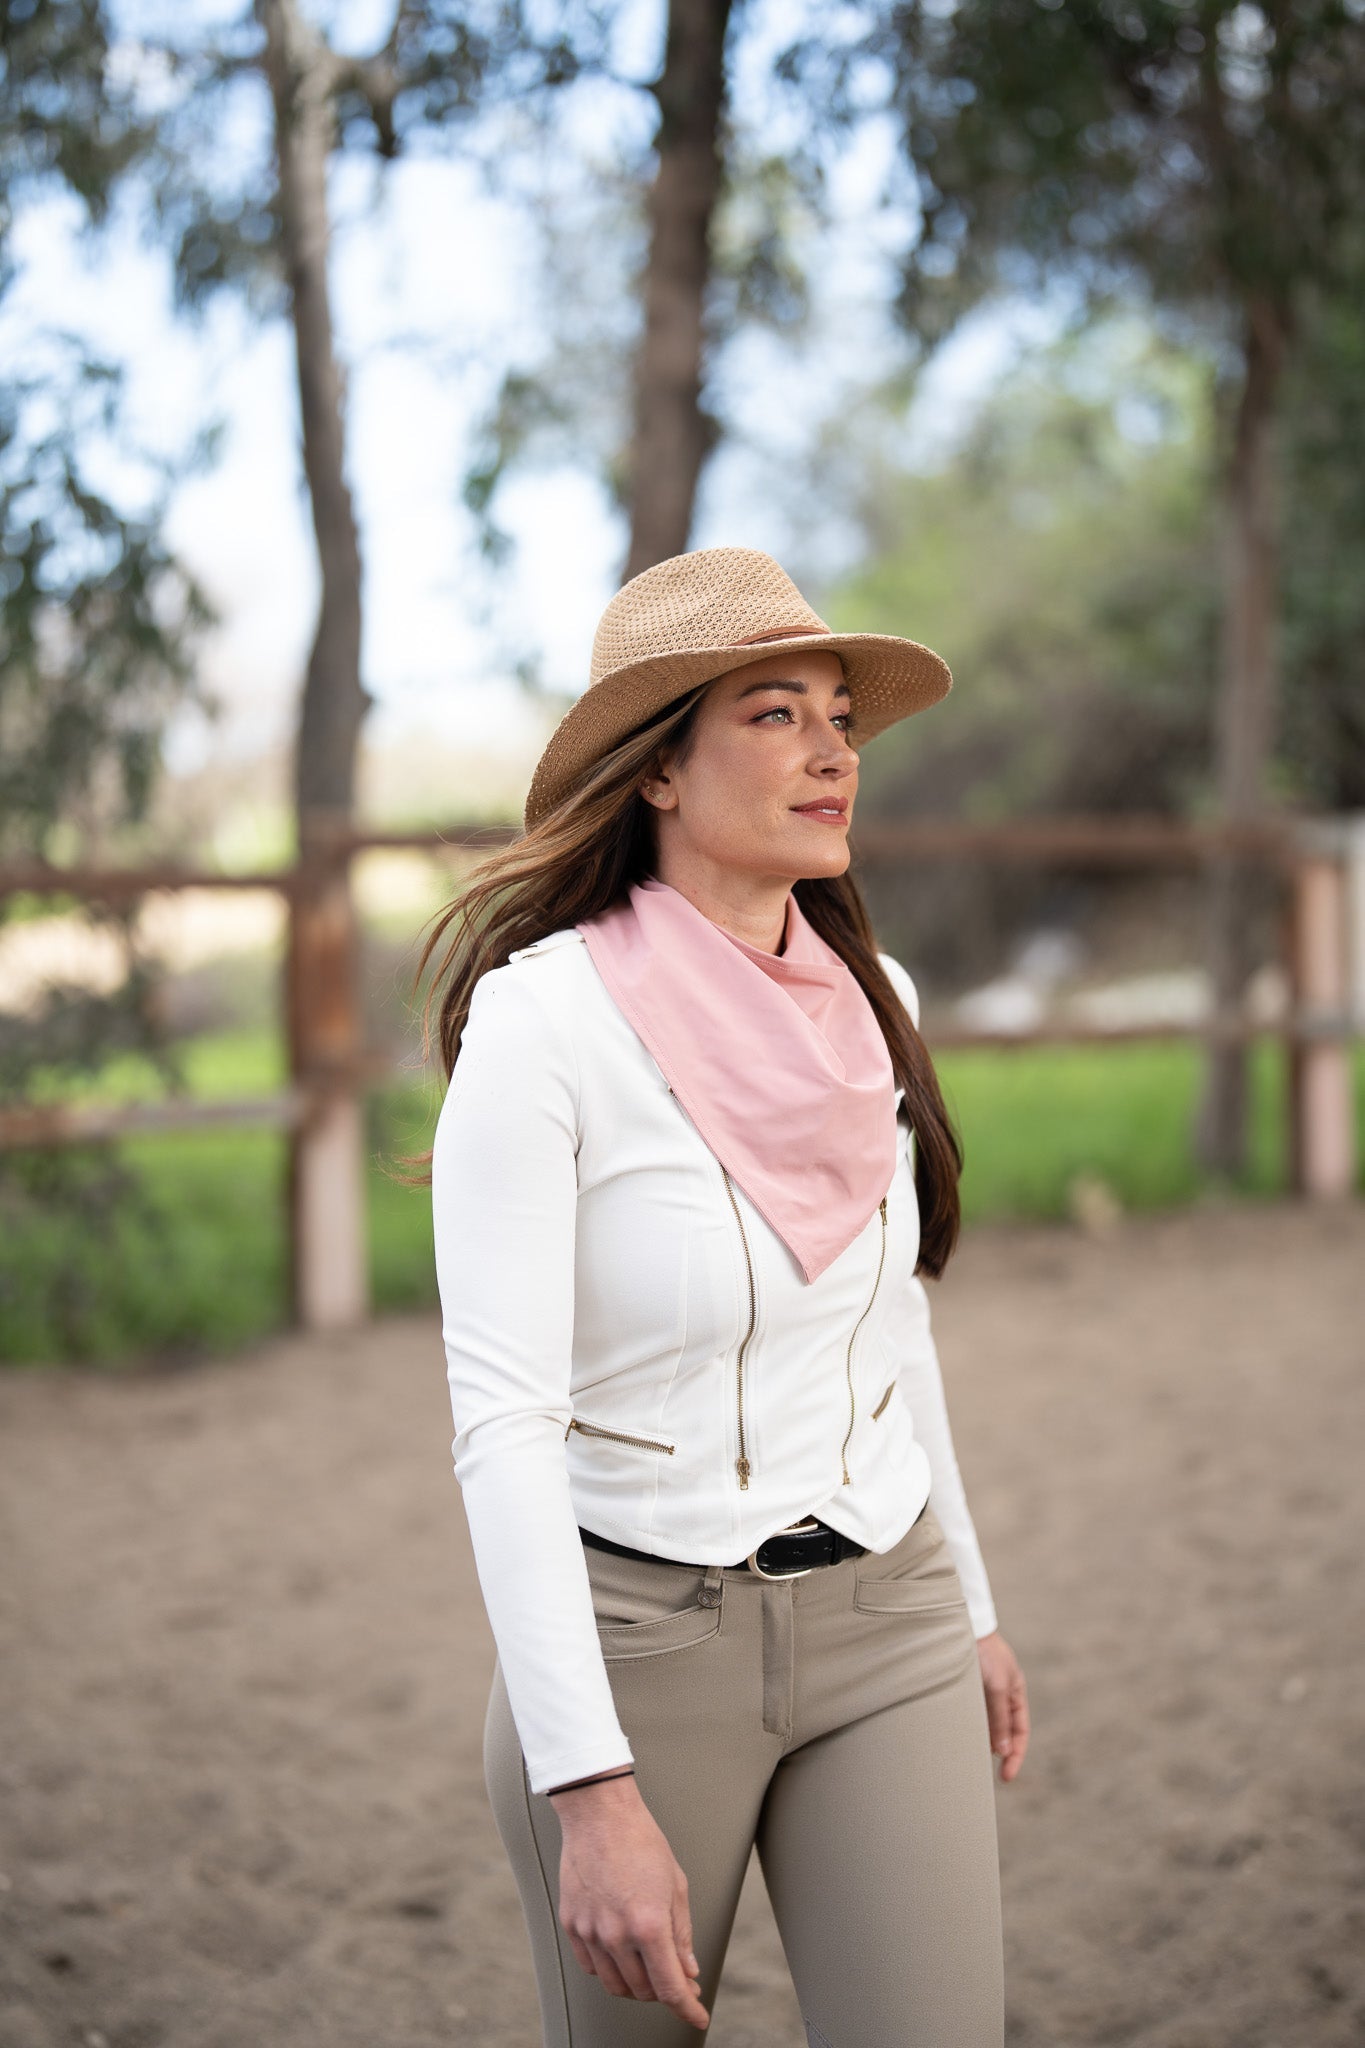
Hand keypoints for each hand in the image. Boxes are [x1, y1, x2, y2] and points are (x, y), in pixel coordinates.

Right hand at [550, 1772, 709, 2030]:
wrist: (600, 1815)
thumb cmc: (642, 1842)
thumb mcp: (676, 1886)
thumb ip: (682, 1935)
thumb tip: (688, 1972)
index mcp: (649, 1924)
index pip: (670, 1988)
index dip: (687, 2009)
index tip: (697, 2016)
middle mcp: (617, 1934)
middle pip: (643, 1991)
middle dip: (664, 1990)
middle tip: (677, 1977)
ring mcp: (591, 1931)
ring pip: (615, 1985)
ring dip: (636, 1985)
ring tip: (648, 1967)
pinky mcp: (572, 1924)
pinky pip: (591, 1967)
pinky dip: (609, 1970)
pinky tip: (620, 1955)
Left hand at [976, 1631, 1028, 1781]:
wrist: (961, 1624)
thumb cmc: (983, 1652)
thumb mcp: (995, 1685)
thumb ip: (998, 1717)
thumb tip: (1002, 1750)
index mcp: (1014, 1693)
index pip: (1020, 1732)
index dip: (1015, 1756)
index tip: (1006, 1778)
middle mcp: (999, 1694)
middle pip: (1001, 1731)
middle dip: (995, 1753)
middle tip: (981, 1773)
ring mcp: (981, 1691)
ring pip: (983, 1725)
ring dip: (979, 1741)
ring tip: (967, 1759)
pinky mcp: (963, 1688)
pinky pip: (967, 1715)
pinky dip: (965, 1728)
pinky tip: (955, 1737)